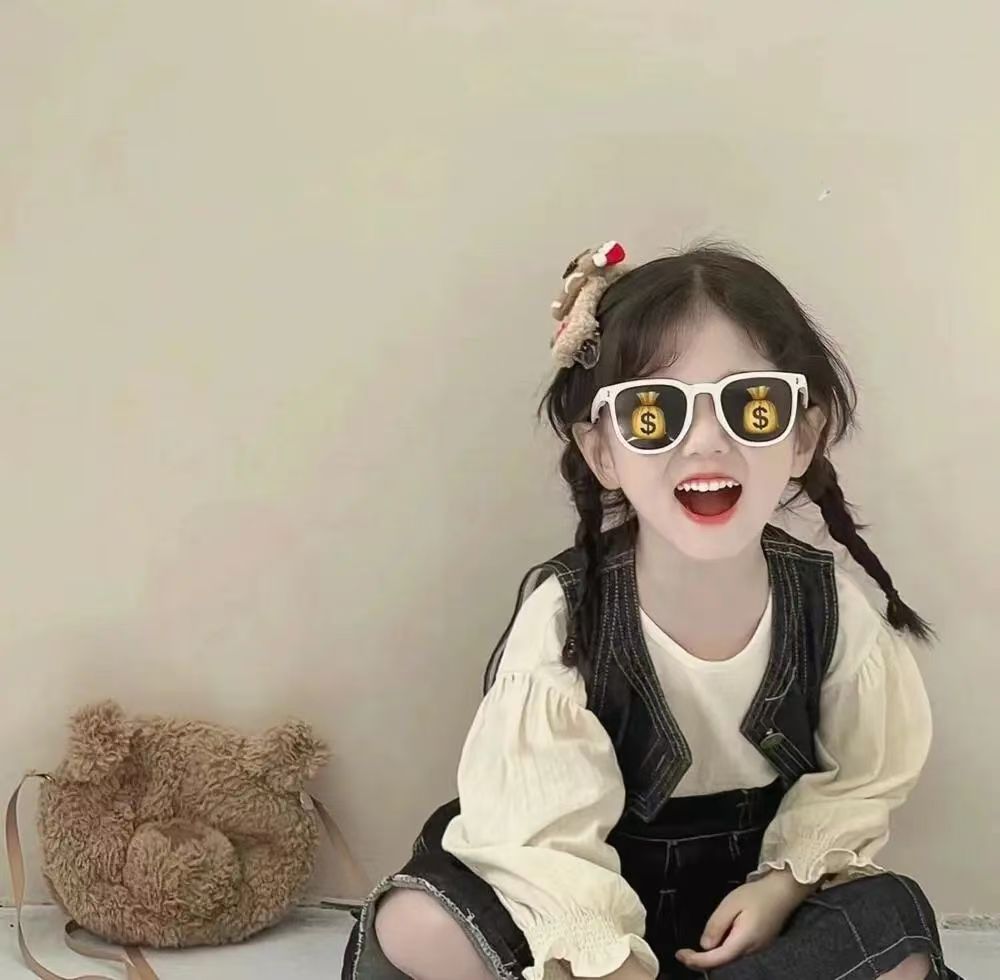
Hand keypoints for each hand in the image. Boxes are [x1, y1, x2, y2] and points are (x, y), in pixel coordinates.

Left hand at [676, 870, 815, 971]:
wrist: (783, 891)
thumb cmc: (756, 894)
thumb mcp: (731, 904)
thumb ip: (717, 925)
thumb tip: (705, 945)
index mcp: (744, 941)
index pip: (717, 959)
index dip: (697, 960)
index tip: (680, 954)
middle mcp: (751, 950)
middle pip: (723, 961)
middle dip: (701, 960)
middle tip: (683, 953)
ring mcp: (757, 948)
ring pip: (730, 957)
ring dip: (712, 956)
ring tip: (694, 949)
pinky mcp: (759, 943)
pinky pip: (737, 951)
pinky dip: (722, 950)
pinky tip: (715, 941)